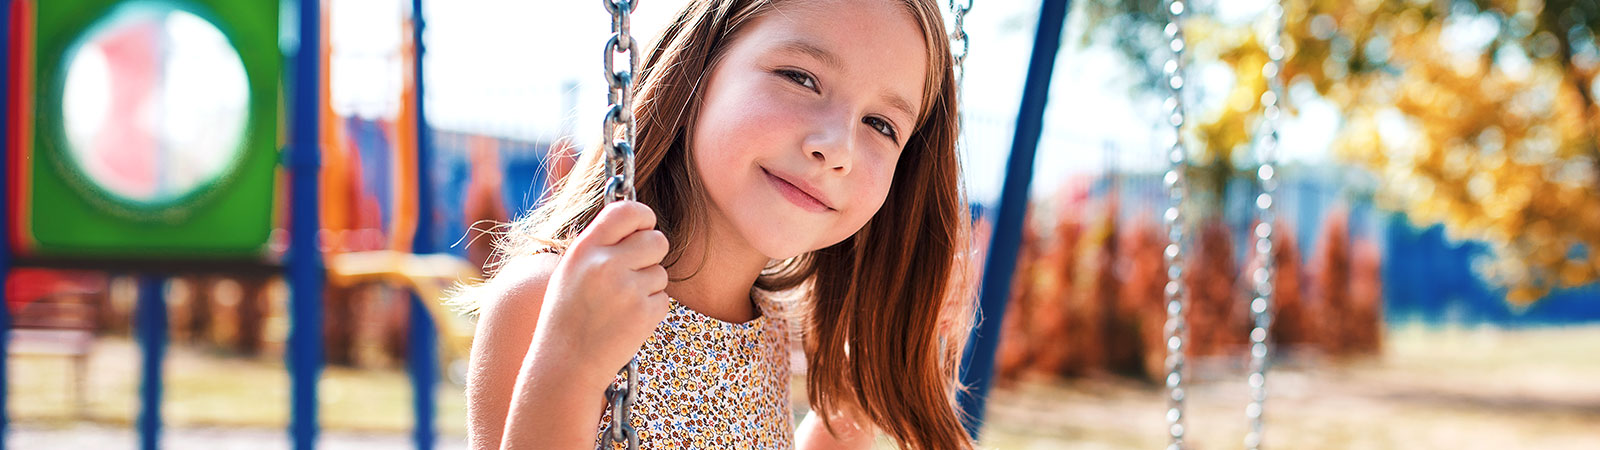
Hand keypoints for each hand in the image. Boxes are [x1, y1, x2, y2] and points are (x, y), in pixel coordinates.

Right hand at [533, 201, 670, 387]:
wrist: (566, 364)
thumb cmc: (568, 315)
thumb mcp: (572, 270)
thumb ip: (601, 245)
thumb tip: (637, 222)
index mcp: (585, 249)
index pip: (628, 210)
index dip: (643, 216)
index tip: (644, 226)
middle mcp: (607, 264)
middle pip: (657, 240)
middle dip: (652, 255)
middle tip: (634, 273)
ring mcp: (628, 289)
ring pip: (661, 273)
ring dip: (648, 287)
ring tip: (619, 305)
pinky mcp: (645, 313)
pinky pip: (663, 299)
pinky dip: (650, 309)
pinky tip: (626, 321)